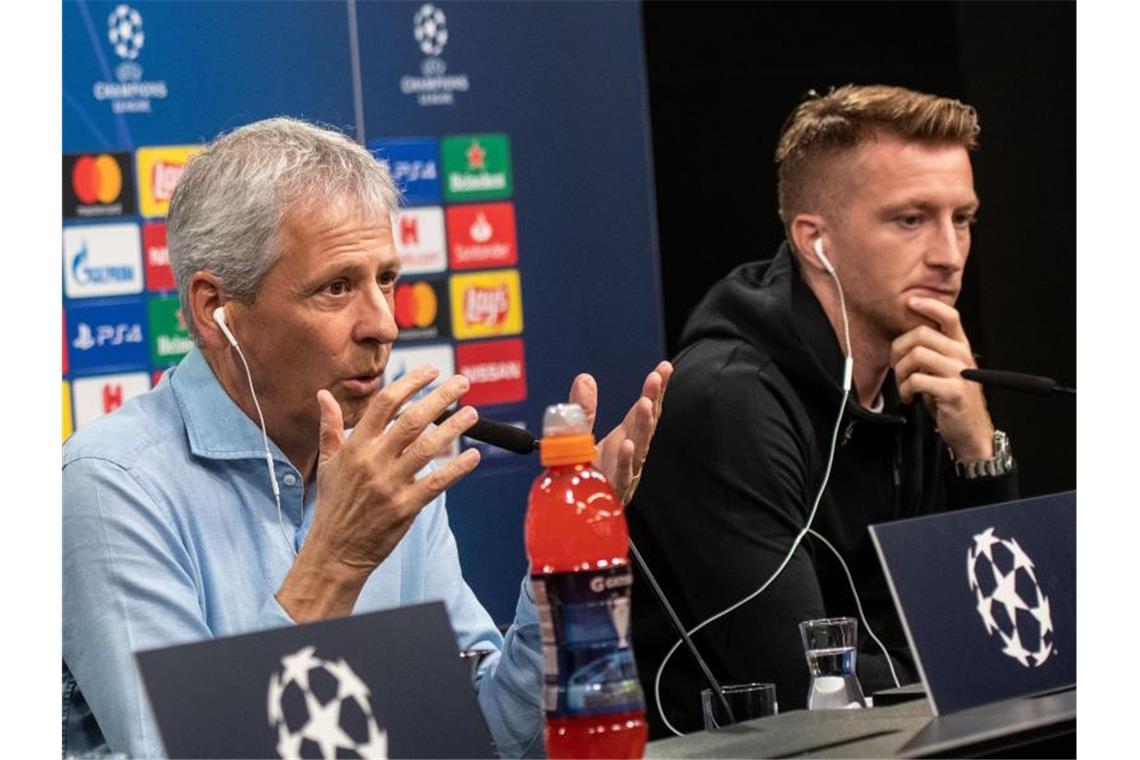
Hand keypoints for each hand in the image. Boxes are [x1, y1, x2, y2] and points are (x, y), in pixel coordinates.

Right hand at [278, 365, 480, 620]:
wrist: (335, 551)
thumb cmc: (333, 504)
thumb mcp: (327, 463)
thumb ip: (330, 427)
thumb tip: (323, 395)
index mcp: (355, 447)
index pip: (385, 404)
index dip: (410, 383)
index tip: (431, 371)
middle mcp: (373, 462)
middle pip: (412, 420)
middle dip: (440, 398)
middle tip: (462, 382)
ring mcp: (389, 485)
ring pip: (427, 448)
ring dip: (453, 428)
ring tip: (472, 413)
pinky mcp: (405, 507)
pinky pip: (436, 483)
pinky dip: (457, 469)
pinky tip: (473, 455)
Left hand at [568, 361, 672, 504]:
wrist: (575, 515)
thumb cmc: (585, 478)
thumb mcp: (579, 437)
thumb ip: (583, 410)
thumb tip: (585, 378)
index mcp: (626, 439)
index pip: (646, 410)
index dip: (655, 389)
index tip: (664, 368)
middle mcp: (630, 455)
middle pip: (646, 426)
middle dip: (653, 400)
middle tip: (656, 378)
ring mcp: (624, 474)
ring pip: (638, 448)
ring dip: (643, 426)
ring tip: (645, 404)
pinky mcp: (611, 492)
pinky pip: (619, 476)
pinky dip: (625, 461)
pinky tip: (627, 445)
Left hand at [891, 297, 993, 460]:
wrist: (970, 431)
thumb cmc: (951, 398)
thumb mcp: (944, 370)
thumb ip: (932, 352)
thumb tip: (904, 339)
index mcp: (960, 347)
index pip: (949, 315)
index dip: (929, 305)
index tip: (911, 302)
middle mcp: (962, 355)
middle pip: (922, 334)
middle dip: (899, 349)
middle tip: (897, 366)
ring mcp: (959, 372)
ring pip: (916, 355)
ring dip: (901, 371)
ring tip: (903, 385)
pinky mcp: (952, 390)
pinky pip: (917, 380)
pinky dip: (905, 389)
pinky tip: (909, 397)